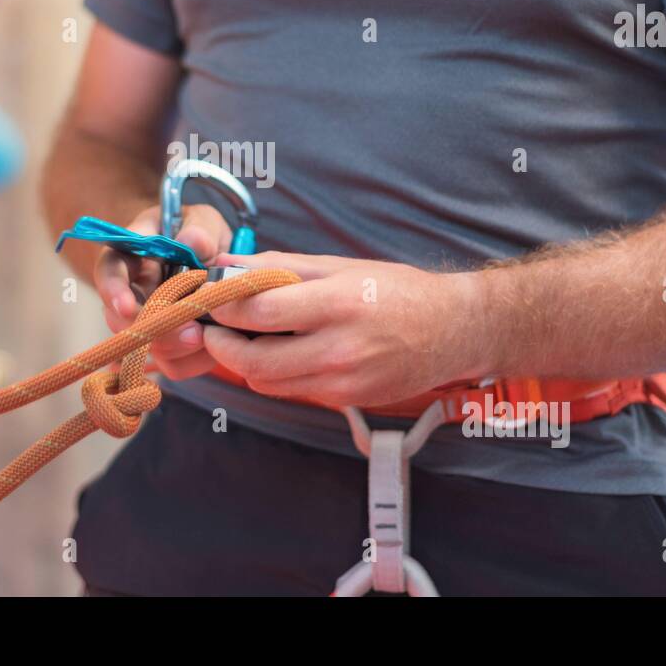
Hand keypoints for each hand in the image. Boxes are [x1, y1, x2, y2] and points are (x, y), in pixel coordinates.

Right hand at [93, 203, 231, 380]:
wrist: (210, 259)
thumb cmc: (198, 233)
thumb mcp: (202, 220)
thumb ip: (200, 229)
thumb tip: (192, 243)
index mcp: (130, 254)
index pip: (109, 270)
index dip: (113, 291)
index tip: (127, 308)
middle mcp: (130, 293)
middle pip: (124, 321)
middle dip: (155, 330)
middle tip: (190, 331)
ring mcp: (147, 323)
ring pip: (147, 349)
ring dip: (177, 347)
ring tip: (206, 336)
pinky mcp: (169, 346)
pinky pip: (173, 365)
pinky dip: (194, 359)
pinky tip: (214, 344)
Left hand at [202, 251, 483, 407]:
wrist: (452, 331)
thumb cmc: (396, 291)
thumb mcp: (340, 266)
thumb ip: (281, 266)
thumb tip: (229, 264)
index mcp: (336, 305)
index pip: (258, 314)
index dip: (224, 309)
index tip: (213, 299)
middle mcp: (338, 349)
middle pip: (253, 361)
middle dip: (222, 344)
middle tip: (213, 328)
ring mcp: (342, 382)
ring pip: (267, 383)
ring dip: (244, 363)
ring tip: (245, 338)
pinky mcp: (346, 402)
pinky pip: (293, 391)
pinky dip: (276, 374)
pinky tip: (281, 351)